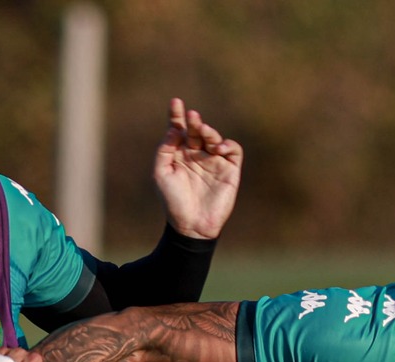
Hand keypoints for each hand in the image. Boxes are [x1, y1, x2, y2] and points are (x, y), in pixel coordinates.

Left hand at [152, 97, 241, 240]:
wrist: (191, 225)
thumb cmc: (173, 201)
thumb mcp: (161, 173)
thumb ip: (165, 149)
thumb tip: (174, 129)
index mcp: (179, 154)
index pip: (179, 130)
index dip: (177, 115)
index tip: (176, 102)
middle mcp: (197, 154)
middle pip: (196, 130)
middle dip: (193, 121)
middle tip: (192, 116)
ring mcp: (214, 161)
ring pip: (214, 137)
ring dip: (209, 131)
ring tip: (203, 132)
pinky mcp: (229, 170)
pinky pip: (233, 150)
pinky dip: (228, 145)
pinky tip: (218, 147)